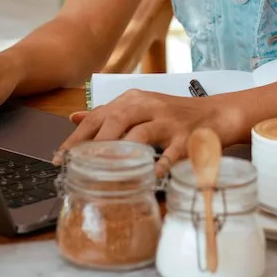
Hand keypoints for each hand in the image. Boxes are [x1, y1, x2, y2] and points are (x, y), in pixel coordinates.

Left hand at [54, 90, 242, 176]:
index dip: (78, 137)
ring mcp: (168, 121)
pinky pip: (173, 152)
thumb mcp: (139, 107)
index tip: (59, 157)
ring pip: (140, 133)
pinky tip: (152, 176)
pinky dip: (161, 164)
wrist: (216, 113)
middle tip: (77, 166)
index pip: (99, 115)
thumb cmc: (174, 114)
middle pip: (115, 120)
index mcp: (133, 99)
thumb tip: (74, 117)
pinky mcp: (187, 136)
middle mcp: (148, 106)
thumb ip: (108, 113)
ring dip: (121, 152)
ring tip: (104, 172)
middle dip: (93, 144)